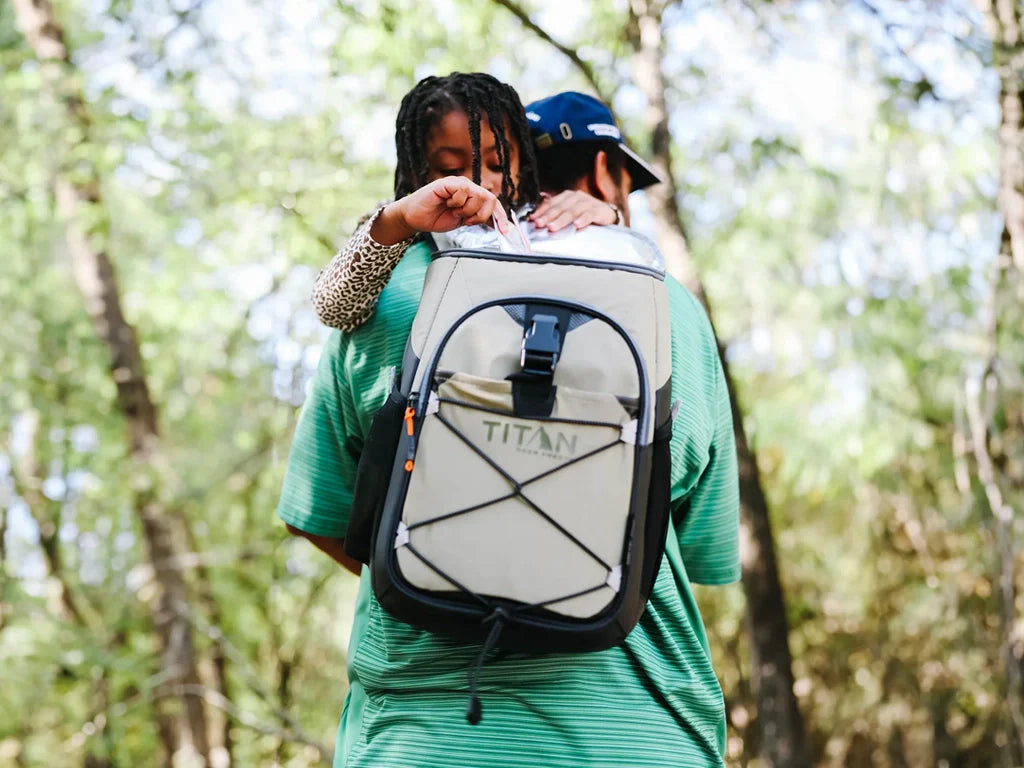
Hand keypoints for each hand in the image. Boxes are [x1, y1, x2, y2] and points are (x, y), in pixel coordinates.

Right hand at [371, 178, 509, 244]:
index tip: (505, 231)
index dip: (500, 217)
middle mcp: (469, 188)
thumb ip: (479, 219)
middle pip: (490, 199)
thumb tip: (500, 226)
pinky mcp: (448, 183)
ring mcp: (459, 184)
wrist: (415, 218)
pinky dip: (457, 202)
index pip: (494, 204)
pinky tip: (448, 204)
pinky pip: (463, 190)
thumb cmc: (436, 218)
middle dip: (481, 215)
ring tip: (455, 212)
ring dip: (467, 210)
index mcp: (473, 197)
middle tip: (467, 221)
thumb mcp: (463, 221)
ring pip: (478, 195)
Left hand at [528, 190, 618, 231]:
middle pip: (560, 207)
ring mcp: (588, 203)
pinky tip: (576, 225)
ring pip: (572, 211)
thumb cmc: (585, 213)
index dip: (541, 211)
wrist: (607, 214)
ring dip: (561, 220)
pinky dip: (582, 220)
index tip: (533, 219)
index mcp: (567, 196)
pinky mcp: (598, 210)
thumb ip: (556, 212)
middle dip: (548, 216)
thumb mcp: (570, 211)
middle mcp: (576, 197)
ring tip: (552, 227)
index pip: (552, 203)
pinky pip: (589, 215)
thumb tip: (537, 218)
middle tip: (539, 224)